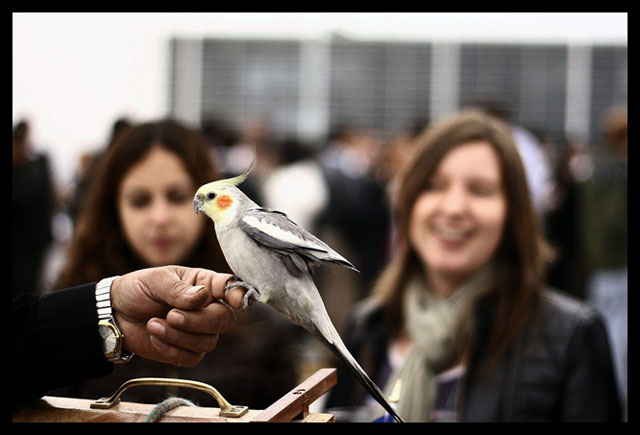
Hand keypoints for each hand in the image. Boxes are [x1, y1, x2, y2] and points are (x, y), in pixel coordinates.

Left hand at [110, 266, 246, 365]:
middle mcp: (208, 308)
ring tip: (153, 324)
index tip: (239, 302)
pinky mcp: (186, 351)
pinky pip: (191, 358)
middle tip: (170, 315)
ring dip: (178, 336)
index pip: (229, 287)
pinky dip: (170, 349)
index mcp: (204, 284)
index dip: (239, 294)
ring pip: (208, 342)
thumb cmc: (138, 289)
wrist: (115, 314)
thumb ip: (178, 289)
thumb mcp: (155, 281)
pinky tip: (155, 335)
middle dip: (198, 322)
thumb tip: (202, 297)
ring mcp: (199, 331)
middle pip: (225, 320)